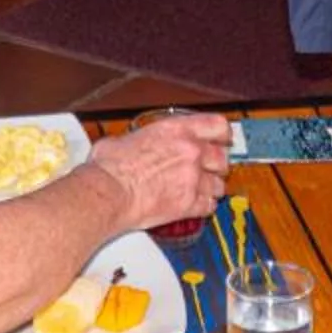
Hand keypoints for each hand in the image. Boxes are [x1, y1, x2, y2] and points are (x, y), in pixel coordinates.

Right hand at [85, 111, 229, 230]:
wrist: (109, 192)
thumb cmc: (111, 166)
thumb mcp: (126, 138)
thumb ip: (142, 139)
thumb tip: (134, 143)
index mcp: (176, 130)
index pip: (217, 125)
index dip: (222, 133)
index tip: (222, 138)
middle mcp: (190, 152)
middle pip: (222, 157)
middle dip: (216, 164)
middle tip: (209, 167)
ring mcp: (192, 179)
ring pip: (219, 184)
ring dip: (211, 187)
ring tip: (201, 189)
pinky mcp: (189, 204)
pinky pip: (209, 206)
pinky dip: (204, 207)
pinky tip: (195, 205)